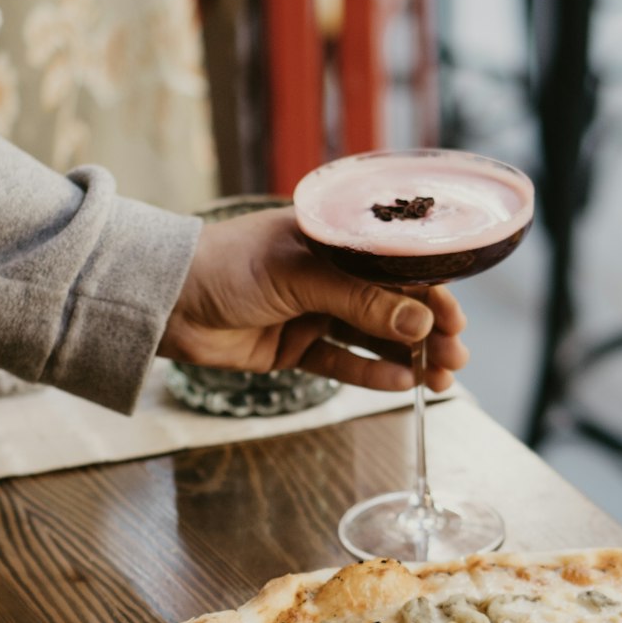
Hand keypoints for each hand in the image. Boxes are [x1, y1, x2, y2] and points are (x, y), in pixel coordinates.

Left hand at [159, 205, 468, 392]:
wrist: (166, 301)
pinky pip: (342, 362)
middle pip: (392, 304)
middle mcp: (328, 273)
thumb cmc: (227, 266)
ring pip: (372, 337)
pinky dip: (372, 374)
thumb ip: (361, 300)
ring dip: (409, 356)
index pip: (397, 265)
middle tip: (455, 358)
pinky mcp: (293, 348)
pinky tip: (403, 384)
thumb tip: (420, 324)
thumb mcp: (300, 274)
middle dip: (428, 331)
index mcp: (333, 238)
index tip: (455, 320)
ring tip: (441, 379)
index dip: (431, 292)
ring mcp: (312, 311)